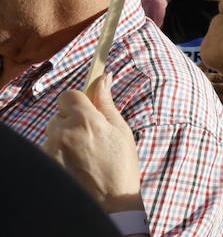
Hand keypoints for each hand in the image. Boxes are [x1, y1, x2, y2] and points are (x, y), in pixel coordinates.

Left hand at [44, 76, 143, 212]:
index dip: (77, 101)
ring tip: (83, 155)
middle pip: (59, 115)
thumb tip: (104, 77)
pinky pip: (49, 150)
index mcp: (86, 120)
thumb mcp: (120, 130)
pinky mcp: (45, 164)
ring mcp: (51, 150)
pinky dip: (58, 154)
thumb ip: (106, 103)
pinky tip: (74, 165)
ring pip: (53, 134)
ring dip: (64, 139)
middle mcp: (64, 132)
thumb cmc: (120, 165)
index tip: (86, 109)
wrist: (109, 202)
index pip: (68, 95)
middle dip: (71, 121)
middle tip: (90, 137)